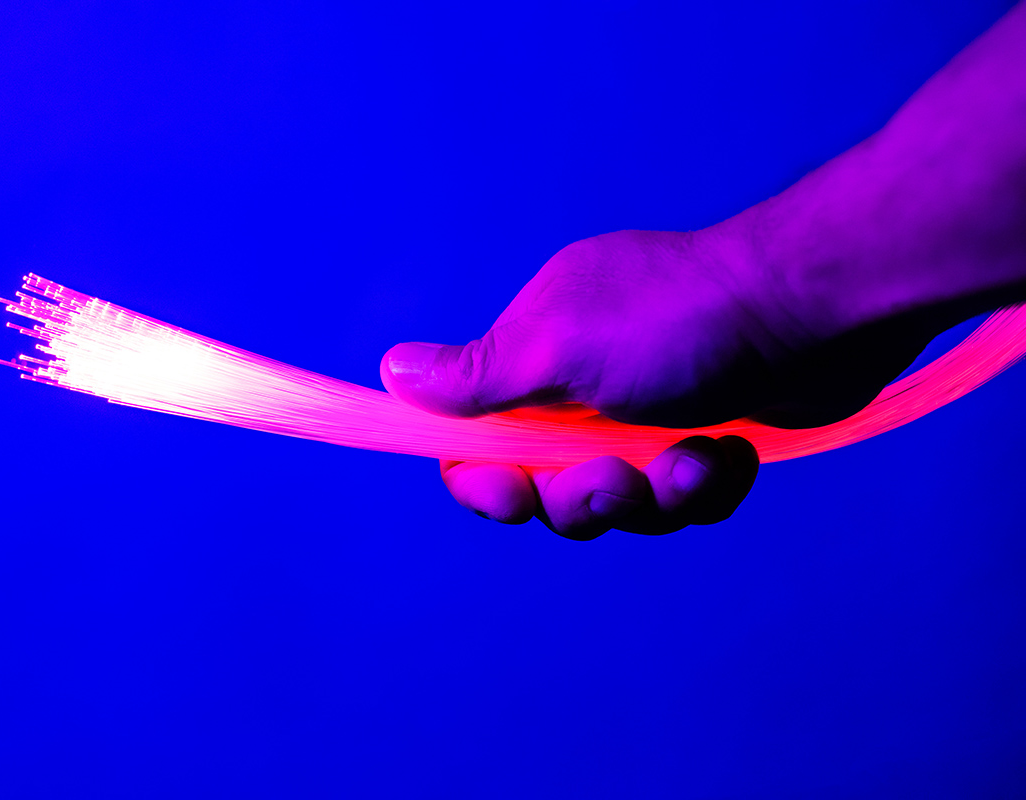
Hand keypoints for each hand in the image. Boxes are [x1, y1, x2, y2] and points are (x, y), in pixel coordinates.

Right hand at [380, 227, 936, 538]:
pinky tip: (729, 453)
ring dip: (653, 495)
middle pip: (546, 484)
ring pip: (618, 502)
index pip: (476, 438)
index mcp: (534, 355)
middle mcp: (582, 386)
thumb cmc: (679, 319)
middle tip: (619, 476)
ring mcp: (645, 413)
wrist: (815, 310)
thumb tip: (391, 373)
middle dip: (582, 496)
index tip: (509, 492)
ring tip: (692, 460)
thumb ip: (476, 377)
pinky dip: (702, 486)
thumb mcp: (558, 346)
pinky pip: (679, 499)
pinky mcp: (702, 437)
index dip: (484, 479)